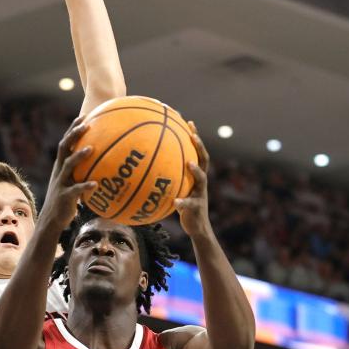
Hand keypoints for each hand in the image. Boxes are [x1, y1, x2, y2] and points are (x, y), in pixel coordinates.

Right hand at [41, 117, 96, 230]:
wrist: (51, 220)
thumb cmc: (66, 202)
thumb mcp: (74, 185)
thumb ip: (85, 175)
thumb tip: (106, 168)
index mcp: (61, 167)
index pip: (66, 143)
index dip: (73, 129)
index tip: (84, 116)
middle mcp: (59, 171)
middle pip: (65, 147)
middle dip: (74, 134)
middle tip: (87, 124)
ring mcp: (61, 183)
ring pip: (69, 165)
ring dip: (79, 156)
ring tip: (91, 149)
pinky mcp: (64, 197)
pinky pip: (75, 190)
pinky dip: (85, 186)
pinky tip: (96, 184)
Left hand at [175, 121, 211, 237]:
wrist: (196, 227)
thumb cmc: (182, 206)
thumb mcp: (174, 190)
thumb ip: (166, 178)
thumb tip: (144, 166)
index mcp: (196, 175)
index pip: (196, 151)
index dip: (194, 136)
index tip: (187, 121)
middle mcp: (201, 181)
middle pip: (204, 159)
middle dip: (199, 146)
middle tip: (192, 134)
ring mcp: (200, 194)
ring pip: (202, 179)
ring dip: (196, 171)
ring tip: (189, 163)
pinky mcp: (196, 208)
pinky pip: (188, 204)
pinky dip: (182, 202)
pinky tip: (176, 201)